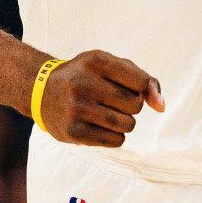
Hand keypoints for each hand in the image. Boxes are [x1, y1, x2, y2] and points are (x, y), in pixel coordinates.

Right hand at [38, 49, 163, 146]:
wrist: (40, 91)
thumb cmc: (84, 77)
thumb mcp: (108, 66)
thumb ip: (142, 79)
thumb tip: (161, 107)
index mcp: (95, 61)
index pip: (141, 81)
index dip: (141, 88)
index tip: (128, 88)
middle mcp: (83, 83)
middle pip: (135, 105)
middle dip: (131, 106)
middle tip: (112, 101)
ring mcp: (76, 109)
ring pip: (127, 125)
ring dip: (124, 122)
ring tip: (107, 114)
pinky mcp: (72, 132)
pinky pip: (115, 141)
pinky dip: (115, 136)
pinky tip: (99, 125)